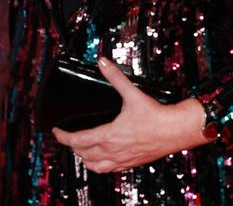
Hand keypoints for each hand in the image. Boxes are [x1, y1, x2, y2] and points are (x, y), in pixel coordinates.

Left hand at [51, 57, 209, 173]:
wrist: (176, 131)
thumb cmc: (156, 116)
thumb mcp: (132, 93)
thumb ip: (115, 77)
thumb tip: (103, 62)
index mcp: (109, 135)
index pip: (77, 140)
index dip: (62, 136)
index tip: (56, 131)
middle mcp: (113, 150)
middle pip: (83, 154)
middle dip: (72, 146)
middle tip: (67, 136)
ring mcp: (122, 159)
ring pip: (95, 166)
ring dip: (84, 158)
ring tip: (80, 150)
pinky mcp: (131, 162)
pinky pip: (109, 170)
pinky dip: (99, 166)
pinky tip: (101, 160)